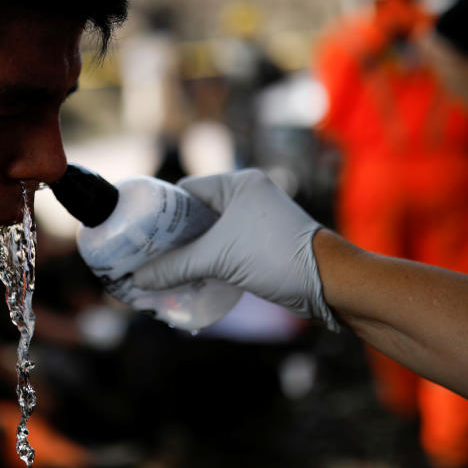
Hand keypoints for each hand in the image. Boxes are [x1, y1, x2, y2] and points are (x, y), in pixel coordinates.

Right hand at [132, 169, 338, 330]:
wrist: (329, 283)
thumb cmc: (276, 256)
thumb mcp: (218, 259)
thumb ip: (175, 266)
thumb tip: (138, 278)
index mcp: (237, 184)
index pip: (186, 193)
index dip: (161, 214)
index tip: (139, 235)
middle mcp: (246, 197)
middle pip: (195, 216)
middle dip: (172, 239)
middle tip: (145, 258)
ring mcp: (256, 221)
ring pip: (210, 236)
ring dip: (189, 255)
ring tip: (161, 272)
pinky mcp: (262, 245)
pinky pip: (224, 249)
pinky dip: (207, 263)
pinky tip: (188, 280)